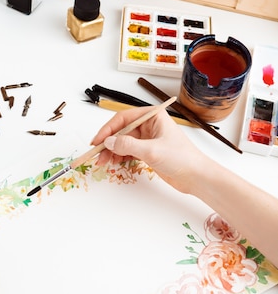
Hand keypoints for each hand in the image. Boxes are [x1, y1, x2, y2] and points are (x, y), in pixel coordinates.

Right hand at [91, 107, 205, 193]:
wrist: (196, 177)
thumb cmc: (182, 158)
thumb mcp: (152, 150)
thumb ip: (128, 145)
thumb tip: (109, 142)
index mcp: (153, 116)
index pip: (124, 118)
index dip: (108, 129)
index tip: (98, 141)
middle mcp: (149, 125)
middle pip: (121, 131)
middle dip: (108, 143)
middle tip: (97, 155)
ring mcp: (148, 139)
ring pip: (123, 142)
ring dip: (112, 152)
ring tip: (103, 162)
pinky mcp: (148, 152)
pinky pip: (128, 151)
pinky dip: (119, 157)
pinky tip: (113, 163)